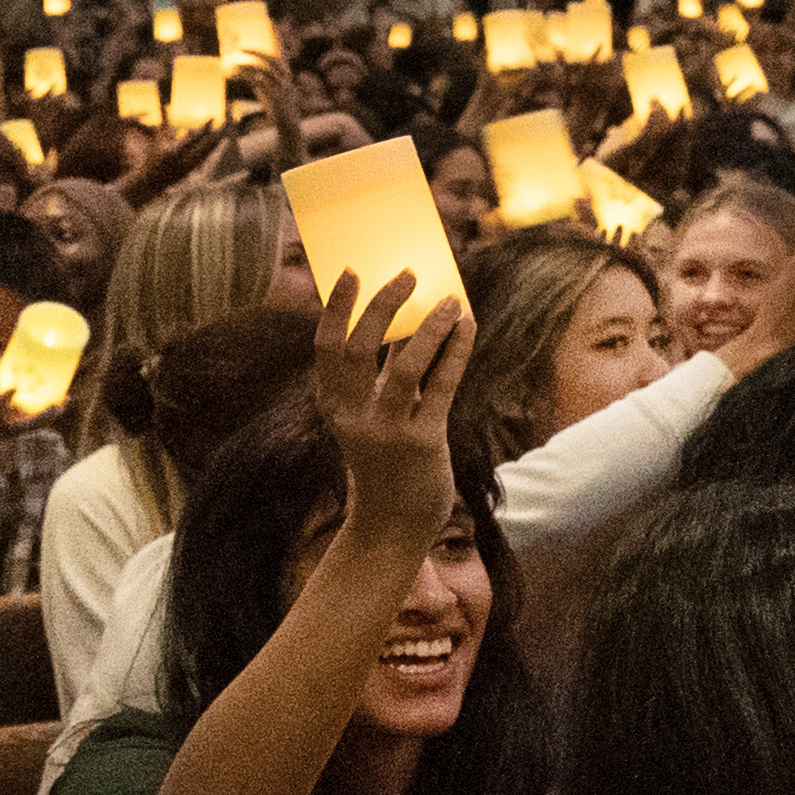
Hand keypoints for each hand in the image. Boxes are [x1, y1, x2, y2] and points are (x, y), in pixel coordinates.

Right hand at [315, 269, 472, 551]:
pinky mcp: (422, 444)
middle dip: (383, 307)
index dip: (336, 308)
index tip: (350, 271)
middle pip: (360, 350)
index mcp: (334, 404)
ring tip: (452, 299)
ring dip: (430, 328)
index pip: (326, 347)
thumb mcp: (371, 415)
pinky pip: (442, 389)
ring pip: (405, 368)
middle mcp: (353, 416)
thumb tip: (405, 318)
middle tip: (407, 273)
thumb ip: (381, 373)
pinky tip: (467, 327)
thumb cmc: (385, 460)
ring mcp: (387, 431)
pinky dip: (456, 353)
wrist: (393, 523)